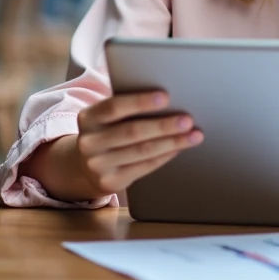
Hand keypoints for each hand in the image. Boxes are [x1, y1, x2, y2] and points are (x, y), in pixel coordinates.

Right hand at [74, 91, 203, 194]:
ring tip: (193, 135)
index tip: (165, 97)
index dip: (140, 102)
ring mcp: (98, 165)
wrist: (85, 165)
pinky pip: (144, 167)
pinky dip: (165, 156)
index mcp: (88, 118)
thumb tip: (167, 101)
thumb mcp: (106, 118)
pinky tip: (178, 148)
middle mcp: (89, 142)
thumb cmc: (107, 132)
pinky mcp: (110, 182)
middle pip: (132, 131)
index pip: (115, 107)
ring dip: (172, 142)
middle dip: (163, 125)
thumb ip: (126, 108)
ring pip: (142, 151)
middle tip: (187, 120)